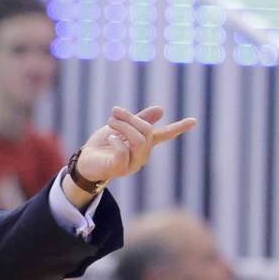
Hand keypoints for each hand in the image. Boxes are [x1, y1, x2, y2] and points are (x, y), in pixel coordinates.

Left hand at [77, 106, 195, 181]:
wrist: (84, 162)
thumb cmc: (103, 145)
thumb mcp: (120, 127)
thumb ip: (138, 119)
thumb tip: (161, 109)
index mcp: (144, 144)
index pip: (164, 135)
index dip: (178, 127)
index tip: (194, 121)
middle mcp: (141, 155)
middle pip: (147, 132)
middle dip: (130, 118)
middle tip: (114, 111)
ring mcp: (132, 164)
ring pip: (138, 141)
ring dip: (123, 126)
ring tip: (110, 122)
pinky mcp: (119, 169)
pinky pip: (124, 152)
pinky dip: (116, 141)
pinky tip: (109, 138)